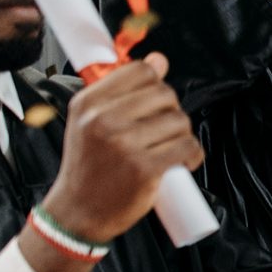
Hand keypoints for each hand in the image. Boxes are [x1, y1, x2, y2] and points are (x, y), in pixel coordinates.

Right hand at [43, 54, 204, 243]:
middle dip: (170, 111)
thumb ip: (122, 90)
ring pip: (180, 121)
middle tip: (160, 131)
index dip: (155, 84)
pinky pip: (188, 147)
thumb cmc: (89, 165)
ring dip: (181, 135)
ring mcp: (124, 144)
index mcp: (88, 104)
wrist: (78, 212)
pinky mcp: (145, 168)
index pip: (140, 70)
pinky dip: (192, 155)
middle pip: (165, 94)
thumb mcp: (91, 122)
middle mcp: (103, 120)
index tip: (152, 103)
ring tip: (166, 149)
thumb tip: (159, 59)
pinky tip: (180, 162)